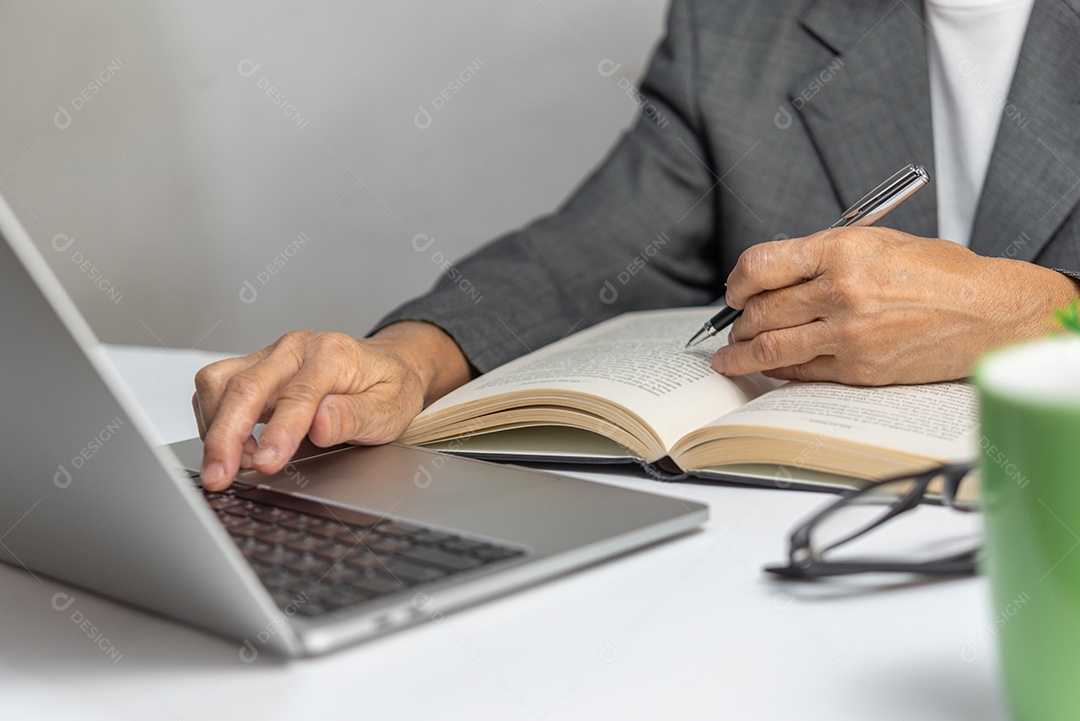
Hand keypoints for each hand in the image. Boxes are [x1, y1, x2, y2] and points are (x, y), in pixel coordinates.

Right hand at [192, 322, 471, 490]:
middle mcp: (295, 349)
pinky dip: (215, 419)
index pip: (298, 394)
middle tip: (219, 477)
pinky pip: (217, 387)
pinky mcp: (253, 367)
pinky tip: (235, 447)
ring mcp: (270, 355)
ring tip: (233, 465)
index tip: (267, 463)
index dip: (279, 431)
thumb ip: (355, 416)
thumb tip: (320, 424)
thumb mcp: (390, 407)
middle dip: (226, 436)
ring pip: (220, 382)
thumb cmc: (389, 388)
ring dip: (216, 427)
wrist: (387, 365)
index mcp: (333, 355)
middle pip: (246, 386)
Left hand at [713, 227, 1078, 384]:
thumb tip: (773, 276)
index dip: (737, 282)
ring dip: (740, 354)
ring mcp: (848, 335)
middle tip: (733, 324)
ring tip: (728, 356)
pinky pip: (799, 372)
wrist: (988, 312)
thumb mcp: (875, 241)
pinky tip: (766, 368)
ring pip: (769, 348)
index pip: (760, 266)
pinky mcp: (858, 369)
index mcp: (841, 251)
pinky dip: (775, 370)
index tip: (735, 291)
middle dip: (737, 321)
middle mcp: (840, 292)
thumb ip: (821, 257)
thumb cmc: (938, 272)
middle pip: (759, 311)